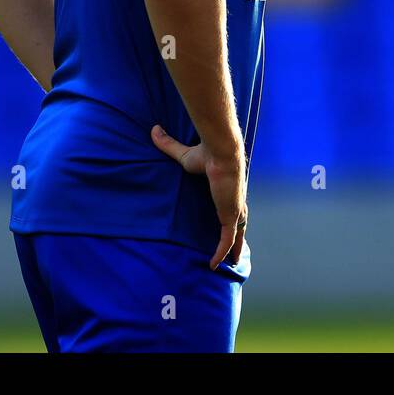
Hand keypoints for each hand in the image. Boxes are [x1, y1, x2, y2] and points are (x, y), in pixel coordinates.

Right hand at [151, 125, 246, 268]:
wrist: (221, 152)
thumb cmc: (206, 153)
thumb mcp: (184, 154)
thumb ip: (169, 145)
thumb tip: (153, 129)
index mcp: (228, 189)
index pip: (232, 206)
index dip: (232, 216)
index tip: (229, 224)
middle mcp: (234, 200)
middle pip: (239, 223)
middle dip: (238, 238)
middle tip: (235, 251)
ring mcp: (234, 209)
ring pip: (237, 235)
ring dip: (234, 249)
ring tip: (229, 263)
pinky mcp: (230, 215)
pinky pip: (226, 240)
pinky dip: (221, 252)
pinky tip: (214, 264)